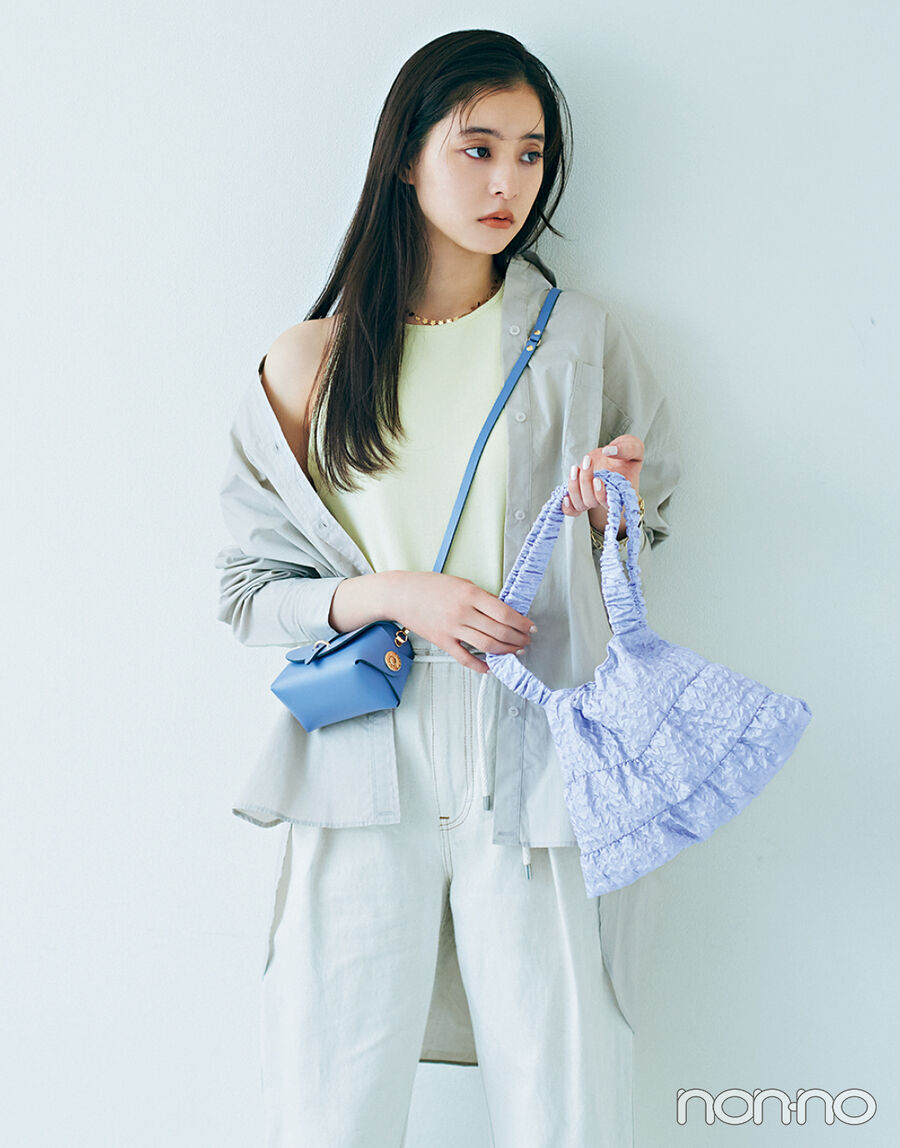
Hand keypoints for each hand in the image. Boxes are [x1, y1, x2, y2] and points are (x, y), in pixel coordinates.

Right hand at [386, 571, 536, 674]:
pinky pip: (465, 658)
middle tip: (526, 641)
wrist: (401, 594)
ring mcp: (452, 629)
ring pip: (487, 646)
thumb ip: (483, 598)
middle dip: (518, 639)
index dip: (521, 623)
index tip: (530, 627)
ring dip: (505, 651)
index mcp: (470, 594)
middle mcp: (463, 612)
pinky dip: (480, 665)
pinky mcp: (442, 642)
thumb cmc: (430, 586)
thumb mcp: (462, 583)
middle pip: (499, 632)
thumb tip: (505, 611)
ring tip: (514, 651)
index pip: (504, 613)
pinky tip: (490, 667)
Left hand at [561, 435, 643, 534]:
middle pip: (592, 501)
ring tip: (575, 469)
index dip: (602, 495)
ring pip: (581, 504)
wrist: (613, 456)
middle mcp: (606, 499)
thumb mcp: (633, 447)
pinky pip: (573, 510)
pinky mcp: (582, 496)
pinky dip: (567, 507)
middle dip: (586, 482)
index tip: (598, 480)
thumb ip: (627, 448)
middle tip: (588, 462)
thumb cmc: (625, 455)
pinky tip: (565, 496)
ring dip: (574, 488)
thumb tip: (609, 451)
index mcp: (622, 491)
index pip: (612, 503)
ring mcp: (593, 498)